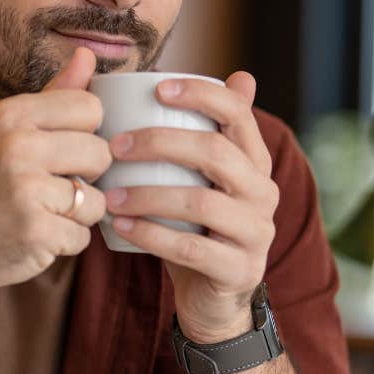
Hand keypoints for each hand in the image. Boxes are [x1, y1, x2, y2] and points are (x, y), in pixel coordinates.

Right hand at [0, 47, 112, 298]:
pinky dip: (66, 242)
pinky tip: (36, 236)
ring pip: (97, 199)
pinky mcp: (36, 231)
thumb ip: (55, 95)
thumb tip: (89, 53)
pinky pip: (83, 235)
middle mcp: (16, 145)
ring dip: (78, 214)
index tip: (61, 150)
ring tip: (42, 212)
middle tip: (50, 188)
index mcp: (11, 114)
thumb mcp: (9, 131)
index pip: (90, 107)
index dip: (86, 133)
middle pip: (101, 152)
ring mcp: (25, 189)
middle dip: (87, 176)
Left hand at [104, 72, 278, 342]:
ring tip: (108, 194)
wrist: (214, 299)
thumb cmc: (197, 228)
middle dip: (161, 143)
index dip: (201, 94)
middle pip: (216, 153)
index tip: (157, 87)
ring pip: (202, 203)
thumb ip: (206, 130)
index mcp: (255, 161)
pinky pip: (192, 250)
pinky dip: (152, 235)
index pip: (238, 113)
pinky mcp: (239, 270)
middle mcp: (264, 192)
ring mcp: (256, 233)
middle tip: (114, 145)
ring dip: (148, 195)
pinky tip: (121, 227)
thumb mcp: (201, 179)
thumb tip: (233, 73)